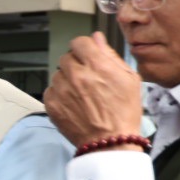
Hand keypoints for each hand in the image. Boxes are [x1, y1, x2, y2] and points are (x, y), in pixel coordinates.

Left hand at [43, 32, 143, 148]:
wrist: (110, 141)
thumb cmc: (123, 111)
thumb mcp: (129, 79)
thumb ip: (110, 55)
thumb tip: (96, 38)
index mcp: (97, 65)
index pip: (79, 42)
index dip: (85, 49)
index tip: (88, 56)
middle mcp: (76, 75)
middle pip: (67, 57)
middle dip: (76, 65)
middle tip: (88, 80)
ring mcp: (61, 90)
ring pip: (58, 74)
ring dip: (67, 80)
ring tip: (82, 95)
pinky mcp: (51, 104)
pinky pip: (51, 90)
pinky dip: (59, 95)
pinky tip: (73, 104)